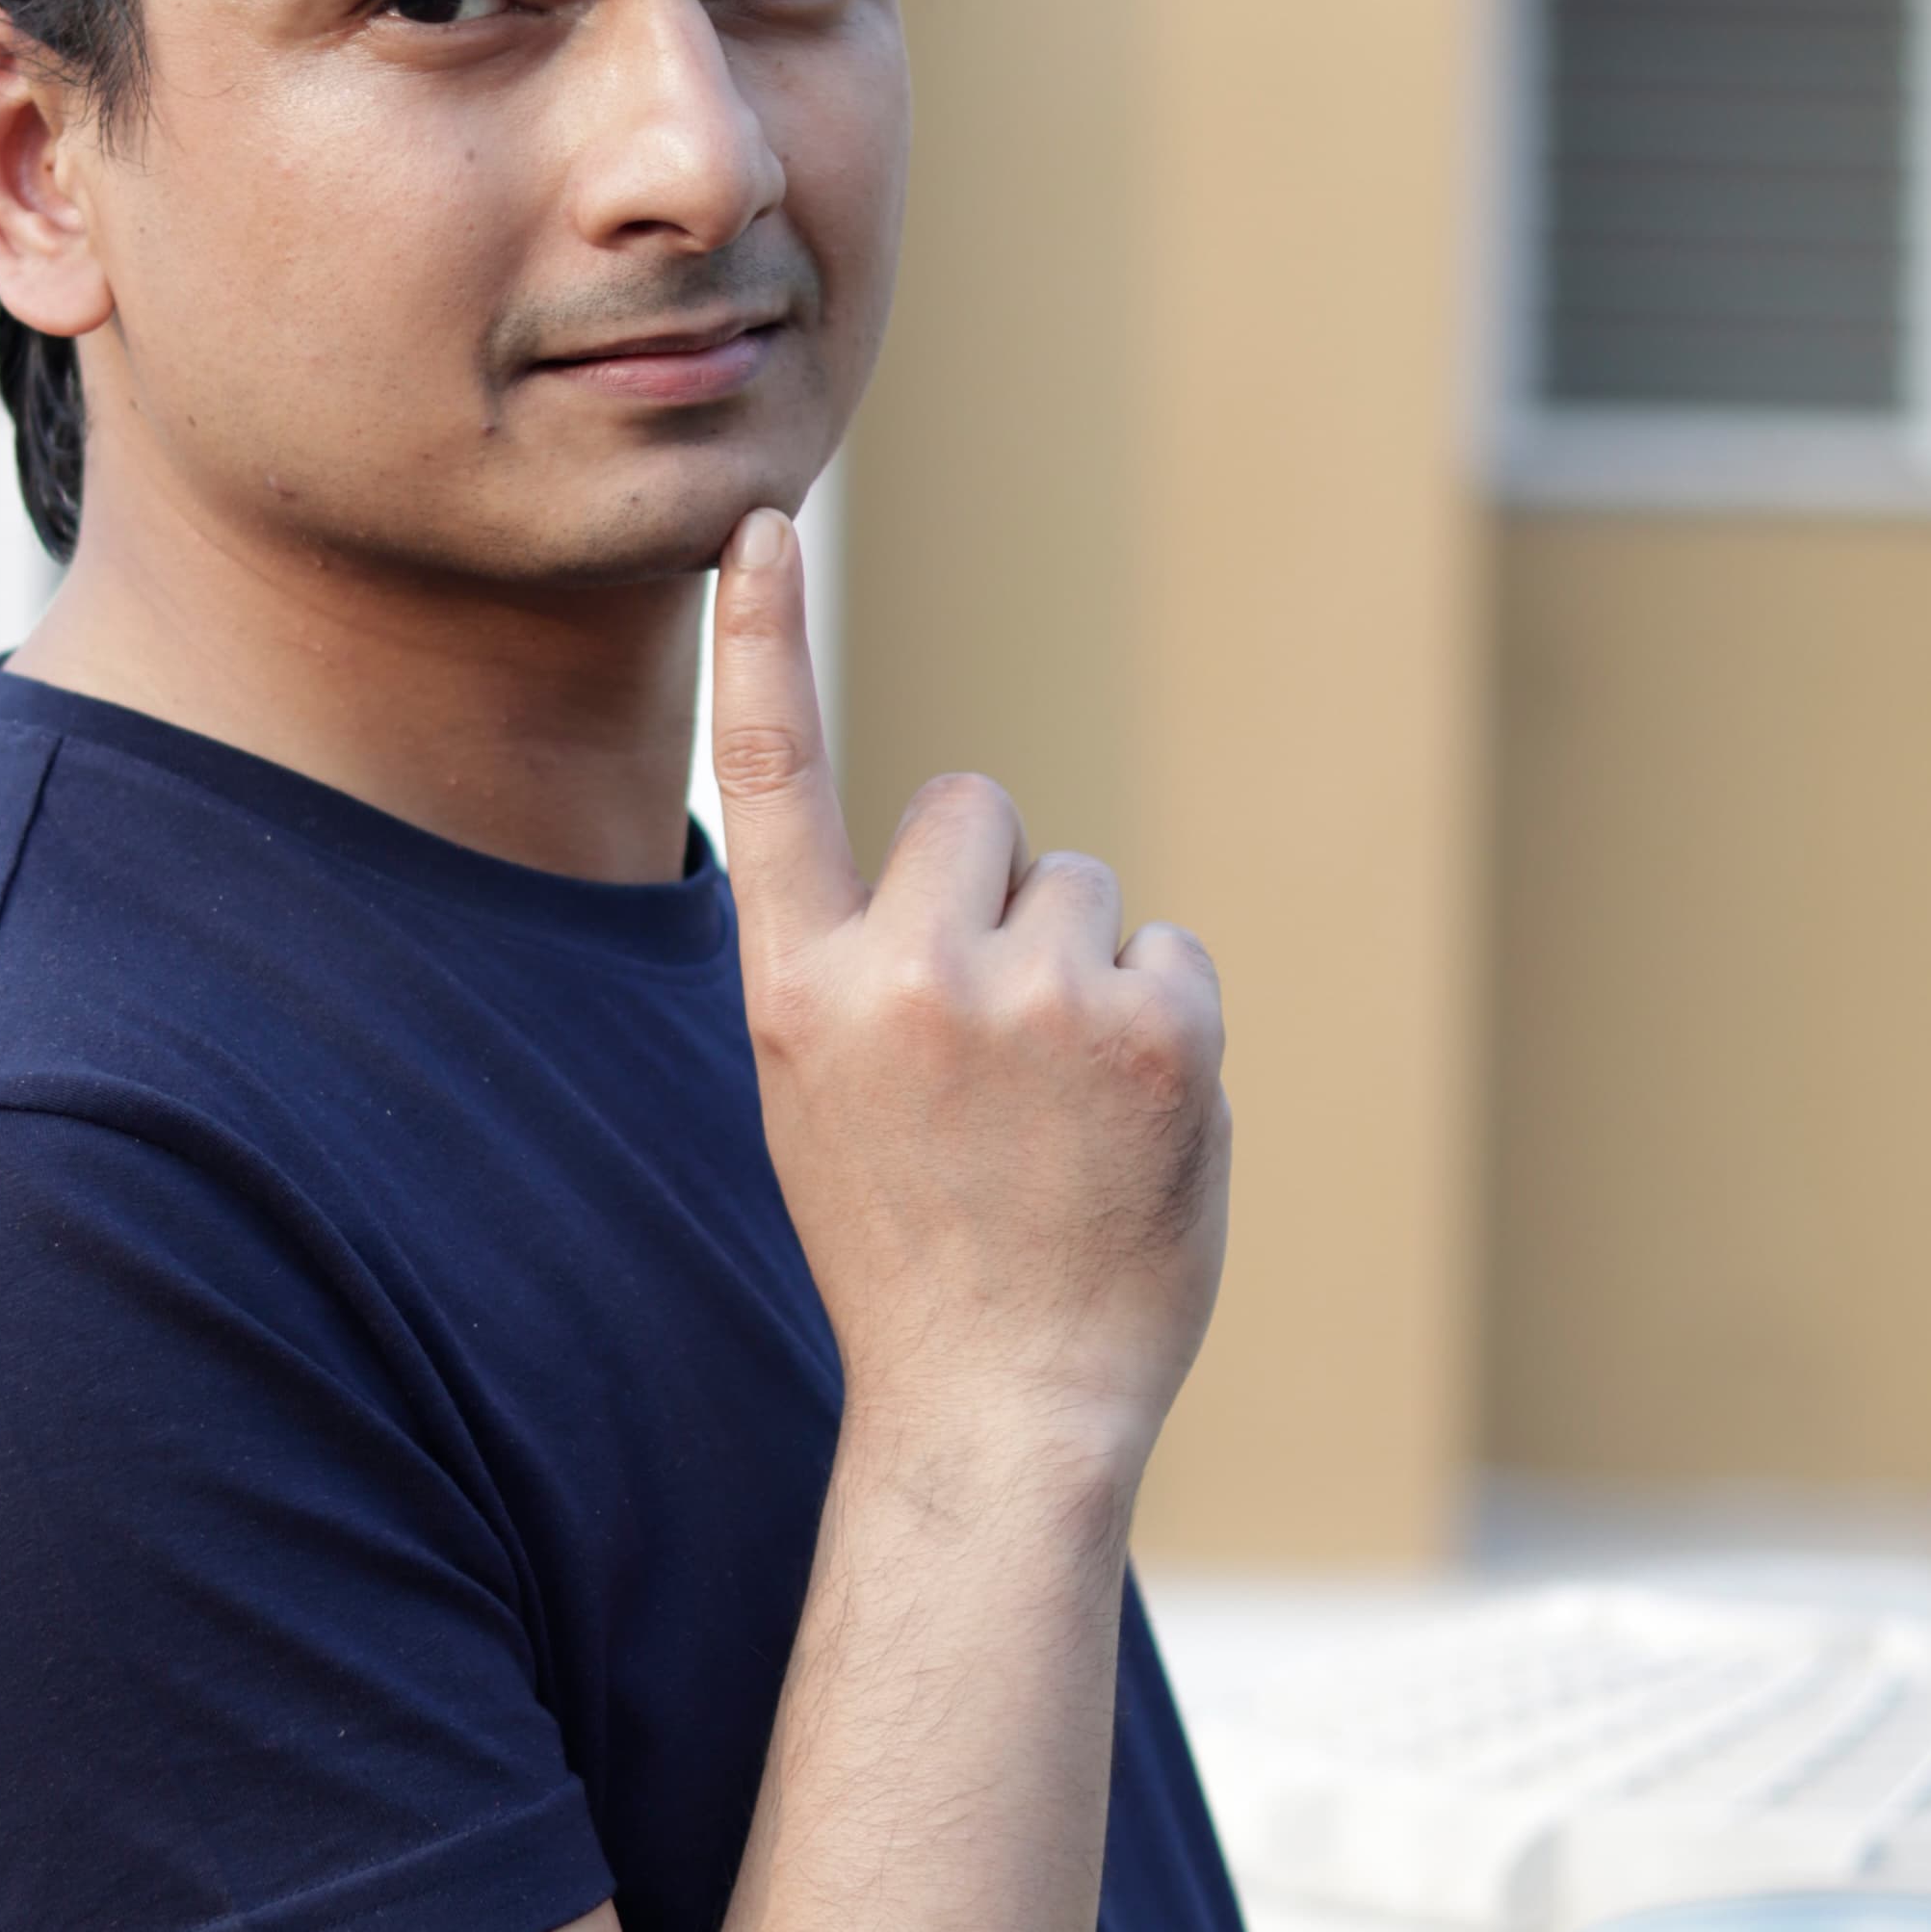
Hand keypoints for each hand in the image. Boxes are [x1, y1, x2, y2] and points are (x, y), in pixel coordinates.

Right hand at [710, 508, 1228, 1483]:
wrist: (1000, 1405)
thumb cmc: (910, 1249)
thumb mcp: (816, 1097)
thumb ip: (858, 965)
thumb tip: (958, 845)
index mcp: (794, 993)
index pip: (770, 781)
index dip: (762, 645)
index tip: (761, 526)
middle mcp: (900, 976)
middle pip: (974, 810)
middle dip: (995, 893)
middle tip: (989, 1048)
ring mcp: (1034, 999)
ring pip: (1082, 886)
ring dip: (1085, 970)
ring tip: (1056, 1112)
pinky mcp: (1156, 1031)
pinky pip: (1169, 952)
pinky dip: (1164, 1027)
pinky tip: (1125, 1128)